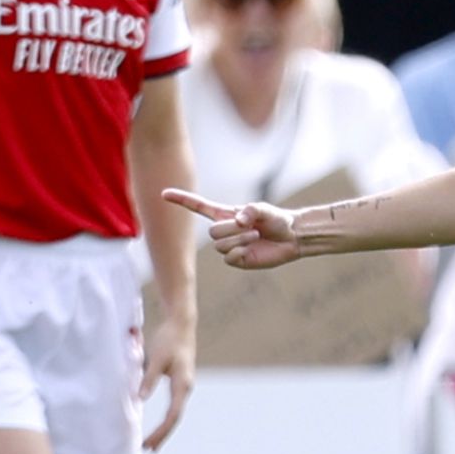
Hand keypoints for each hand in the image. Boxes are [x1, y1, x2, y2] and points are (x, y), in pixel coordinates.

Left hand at [139, 314, 195, 450]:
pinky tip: (159, 424)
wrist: (181, 323)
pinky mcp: (180, 381)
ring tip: (152, 442)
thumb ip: (150, 378)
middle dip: (163, 435)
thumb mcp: (157, 358)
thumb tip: (142, 399)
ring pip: (176, 412)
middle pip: (176, 418)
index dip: (161, 431)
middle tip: (149, 449)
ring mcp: (184, 385)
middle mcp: (186, 387)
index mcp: (183, 384)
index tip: (148, 443)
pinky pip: (174, 405)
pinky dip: (166, 418)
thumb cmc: (169, 339)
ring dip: (164, 428)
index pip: (173, 415)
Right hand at [162, 188, 300, 268]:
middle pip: (212, 232)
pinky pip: (228, 258)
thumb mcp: (263, 208)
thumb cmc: (277, 219)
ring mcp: (229, 246)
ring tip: (255, 235)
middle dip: (231, 229)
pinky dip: (240, 252)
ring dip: (240, 239)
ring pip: (220, 246)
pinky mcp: (237, 260)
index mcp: (225, 214)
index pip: (199, 207)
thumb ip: (249, 210)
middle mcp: (225, 230)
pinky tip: (251, 248)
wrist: (291, 237)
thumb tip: (237, 220)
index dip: (182, 200)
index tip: (163, 194)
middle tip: (251, 227)